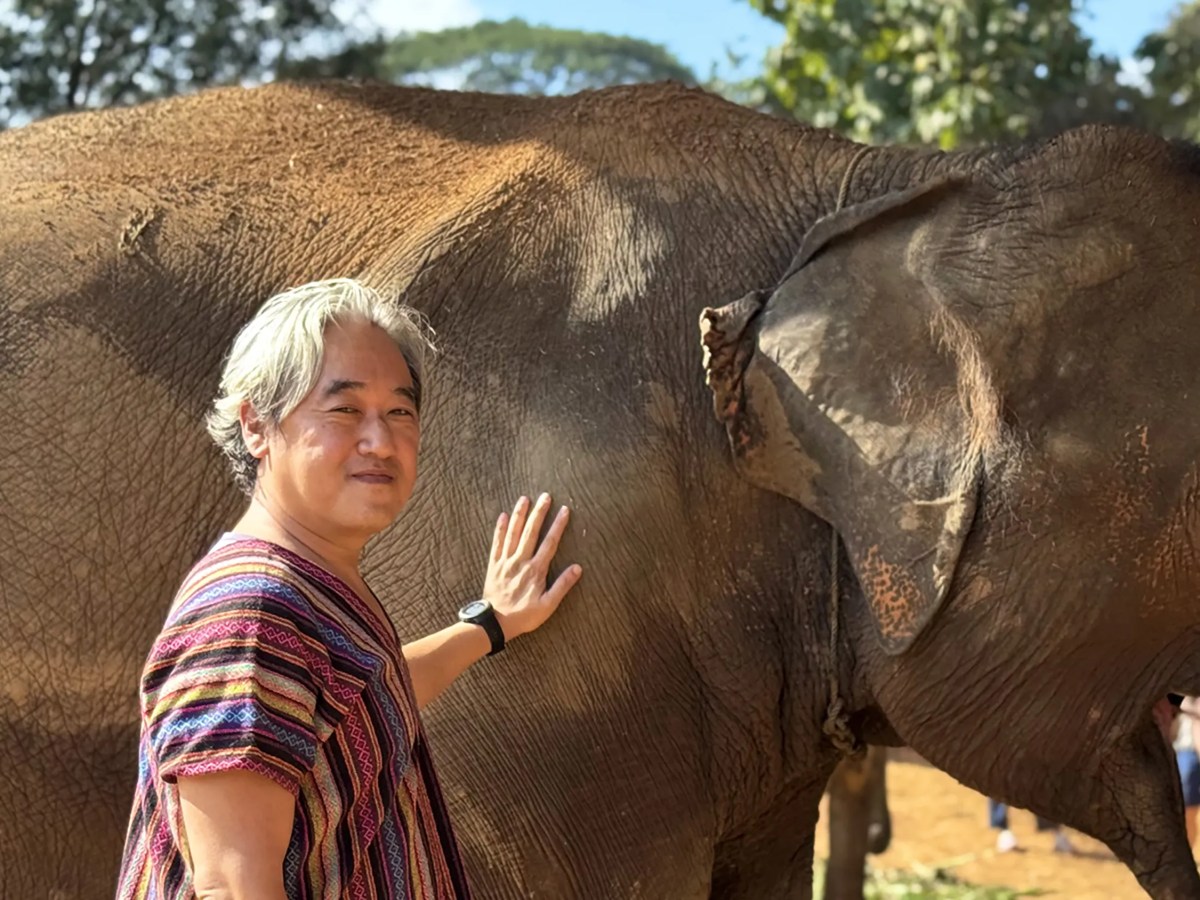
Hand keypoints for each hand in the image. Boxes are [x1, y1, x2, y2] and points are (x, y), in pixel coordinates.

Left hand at [483, 494, 581, 639]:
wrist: (495, 623)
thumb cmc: (524, 615)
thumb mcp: (548, 605)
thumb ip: (562, 585)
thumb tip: (578, 568)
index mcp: (536, 570)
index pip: (550, 542)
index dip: (558, 525)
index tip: (564, 510)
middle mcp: (521, 561)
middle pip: (531, 531)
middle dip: (539, 512)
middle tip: (545, 496)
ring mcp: (505, 561)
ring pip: (513, 533)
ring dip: (520, 514)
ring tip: (525, 498)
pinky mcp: (494, 565)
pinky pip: (497, 542)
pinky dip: (500, 528)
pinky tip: (504, 515)